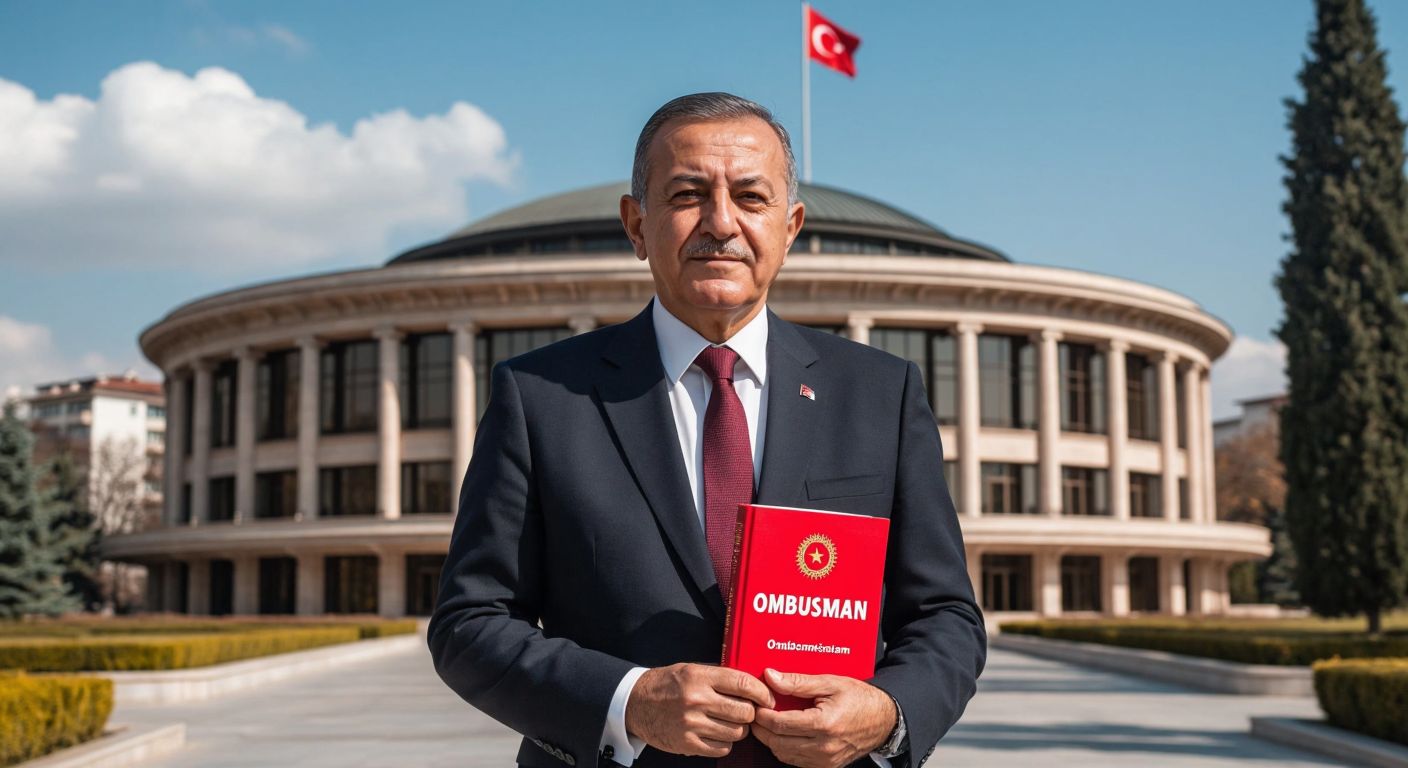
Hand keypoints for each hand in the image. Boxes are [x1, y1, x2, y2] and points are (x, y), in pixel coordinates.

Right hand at [625, 663, 774, 757]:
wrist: (635, 704)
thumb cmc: (666, 684)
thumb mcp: (691, 669)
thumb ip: (719, 676)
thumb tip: (752, 684)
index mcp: (699, 677)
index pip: (742, 683)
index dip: (761, 692)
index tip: (768, 698)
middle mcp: (696, 700)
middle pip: (744, 711)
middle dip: (751, 712)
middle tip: (747, 711)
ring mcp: (692, 724)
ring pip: (736, 732)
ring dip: (739, 729)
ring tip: (730, 722)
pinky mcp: (687, 743)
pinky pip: (722, 748)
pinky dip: (725, 743)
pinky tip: (718, 733)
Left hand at [752, 668, 896, 767]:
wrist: (883, 719)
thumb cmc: (859, 698)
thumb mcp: (830, 683)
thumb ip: (798, 682)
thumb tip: (771, 676)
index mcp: (824, 724)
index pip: (780, 724)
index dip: (762, 715)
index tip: (756, 704)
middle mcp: (824, 747)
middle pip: (777, 742)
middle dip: (761, 728)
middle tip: (756, 713)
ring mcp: (825, 760)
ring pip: (783, 755)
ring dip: (771, 740)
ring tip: (767, 722)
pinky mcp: (826, 766)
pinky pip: (796, 761)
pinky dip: (784, 748)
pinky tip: (783, 733)